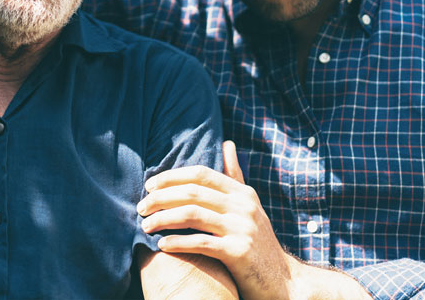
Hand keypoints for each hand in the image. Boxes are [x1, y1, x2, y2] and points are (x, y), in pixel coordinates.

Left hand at [138, 142, 366, 299]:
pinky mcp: (239, 253)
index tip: (148, 186)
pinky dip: (177, 242)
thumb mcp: (249, 206)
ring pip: (192, 215)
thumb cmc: (258, 242)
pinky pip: (200, 242)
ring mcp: (243, 229)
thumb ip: (235, 177)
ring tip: (145, 226)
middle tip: (140, 208)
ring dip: (162, 220)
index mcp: (243, 193)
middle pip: (192, 193)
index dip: (171, 177)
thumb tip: (227, 143)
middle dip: (160, 198)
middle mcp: (244, 207)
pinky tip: (162, 245)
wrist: (284, 281)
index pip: (201, 174)